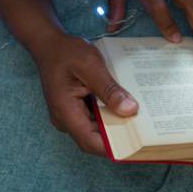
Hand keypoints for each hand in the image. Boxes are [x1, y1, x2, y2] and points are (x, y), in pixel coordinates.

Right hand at [29, 33, 137, 155]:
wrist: (49, 44)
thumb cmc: (66, 52)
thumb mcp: (91, 65)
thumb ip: (109, 90)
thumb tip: (129, 110)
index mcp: (65, 112)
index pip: (90, 141)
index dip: (113, 147)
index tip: (136, 143)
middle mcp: (65, 119)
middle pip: (94, 138)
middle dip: (118, 136)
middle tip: (143, 128)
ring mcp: (69, 115)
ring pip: (95, 129)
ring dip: (114, 124)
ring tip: (137, 117)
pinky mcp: (75, 109)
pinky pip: (94, 118)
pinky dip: (108, 114)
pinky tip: (123, 105)